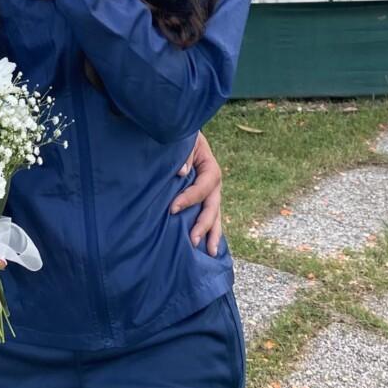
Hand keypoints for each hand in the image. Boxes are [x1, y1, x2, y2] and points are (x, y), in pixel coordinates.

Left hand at [170, 131, 223, 255]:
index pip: (203, 187)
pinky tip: (207, 246)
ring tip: (209, 252)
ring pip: (214, 215)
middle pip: (213, 206)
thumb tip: (182, 172)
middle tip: (194, 240)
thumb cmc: (181, 137)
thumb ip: (185, 154)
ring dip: (211, 233)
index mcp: (210, 168)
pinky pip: (208, 215)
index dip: (190, 199)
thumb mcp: (185, 139)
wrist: (181, 136)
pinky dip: (208, 230)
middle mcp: (213, 183)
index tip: (173, 209)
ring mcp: (210, 193)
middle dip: (204, 224)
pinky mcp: (203, 199)